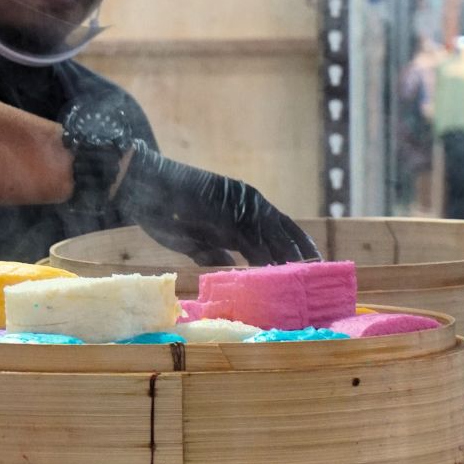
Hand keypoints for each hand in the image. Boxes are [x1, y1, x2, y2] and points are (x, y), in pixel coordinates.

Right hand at [112, 141, 319, 265]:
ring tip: (306, 280)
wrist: (142, 182)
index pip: (282, 226)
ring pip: (272, 237)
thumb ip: (212, 251)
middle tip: (321, 279)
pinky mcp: (223, 213)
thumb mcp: (193, 237)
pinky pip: (250, 241)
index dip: (300, 246)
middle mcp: (247, 202)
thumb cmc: (164, 209)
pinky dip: (264, 259)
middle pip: (285, 232)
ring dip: (289, 259)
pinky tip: (275, 275)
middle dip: (302, 256)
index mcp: (244, 205)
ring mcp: (237, 206)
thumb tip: (229, 267)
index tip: (317, 266)